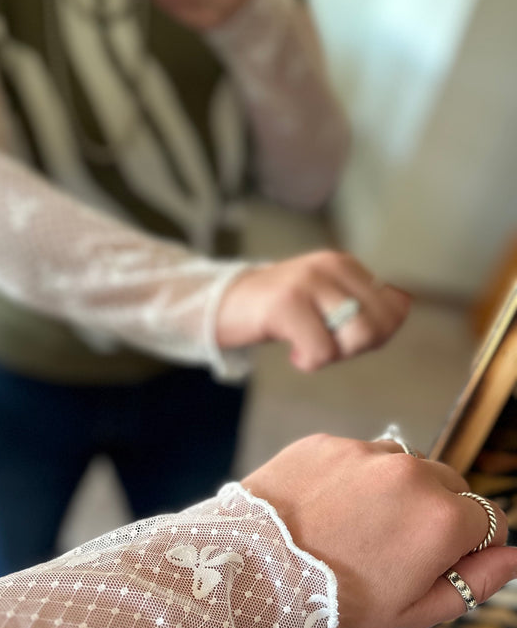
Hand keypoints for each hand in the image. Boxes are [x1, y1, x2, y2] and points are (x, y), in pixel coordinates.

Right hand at [216, 250, 410, 370]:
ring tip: (309, 347)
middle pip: (380, 324)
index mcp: (345, 264)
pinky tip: (293, 352)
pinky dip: (309, 362)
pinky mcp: (285, 304)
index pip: (395, 306)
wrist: (224, 305)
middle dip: (357, 348)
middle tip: (325, 345)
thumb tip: (403, 308)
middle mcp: (331, 266)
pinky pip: (322, 351)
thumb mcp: (324, 299)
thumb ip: (361, 305)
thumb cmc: (278, 311)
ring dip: (335, 355)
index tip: (342, 336)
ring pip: (358, 336)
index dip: (378, 335)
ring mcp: (307, 283)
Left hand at [243, 434, 516, 627]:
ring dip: (393, 491)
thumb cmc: (333, 606)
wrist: (249, 576)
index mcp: (445, 518)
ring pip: (402, 466)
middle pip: (449, 486)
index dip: (468, 547)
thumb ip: (476, 581)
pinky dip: (349, 479)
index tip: (437, 563)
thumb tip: (515, 556)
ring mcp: (364, 452)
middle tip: (390, 551)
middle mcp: (412, 473)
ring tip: (354, 530)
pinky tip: (324, 512)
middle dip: (435, 514)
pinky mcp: (323, 442)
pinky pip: (355, 456)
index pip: (488, 520)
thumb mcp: (414, 613)